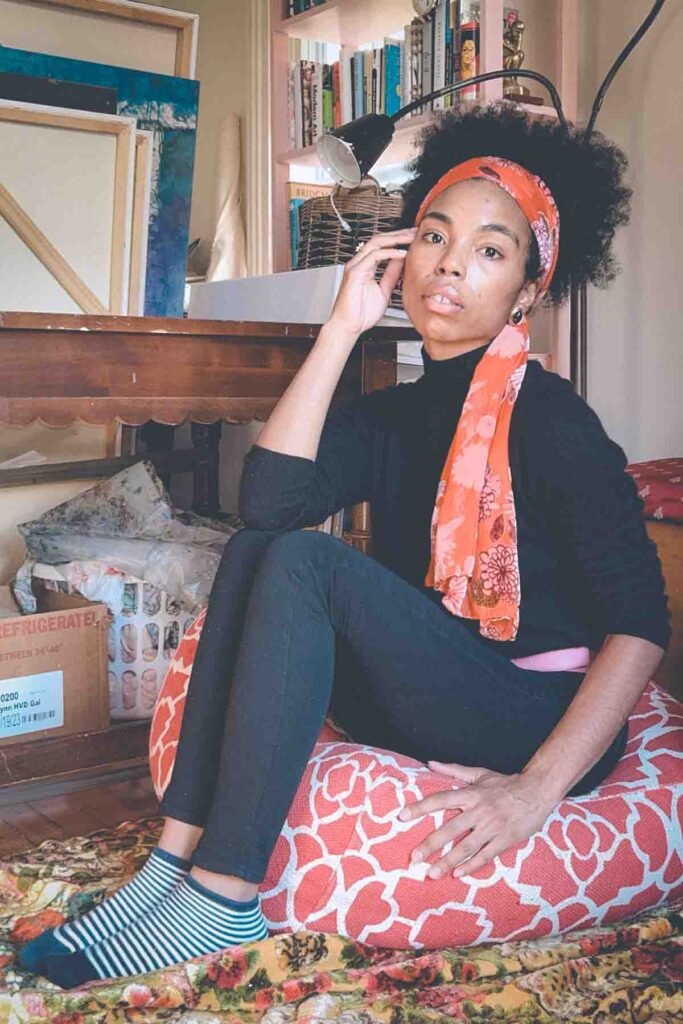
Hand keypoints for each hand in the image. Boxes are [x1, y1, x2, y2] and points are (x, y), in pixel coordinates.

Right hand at [328, 228, 416, 336]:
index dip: (398, 240)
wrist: (348, 327)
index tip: (413, 238)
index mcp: (365, 267)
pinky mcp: (355, 272)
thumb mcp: (384, 291)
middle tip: (414, 231)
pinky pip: (374, 256)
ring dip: (395, 239)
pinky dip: (389, 253)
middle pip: (379, 239)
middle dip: (398, 234)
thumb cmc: (361, 314)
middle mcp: (359, 263)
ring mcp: (355, 266)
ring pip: (376, 243)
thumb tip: (401, 262)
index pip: (382, 246)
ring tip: (410, 238)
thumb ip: (391, 275)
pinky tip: (401, 253)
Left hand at [398, 761, 555, 878]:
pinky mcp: (504, 840)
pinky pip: (485, 856)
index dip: (420, 807)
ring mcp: (492, 828)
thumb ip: (453, 770)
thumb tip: (430, 763)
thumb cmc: (506, 783)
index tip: (402, 816)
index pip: (440, 800)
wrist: (538, 791)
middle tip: (413, 858)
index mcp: (471, 794)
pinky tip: (457, 875)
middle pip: (450, 830)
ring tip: (431, 874)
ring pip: (465, 848)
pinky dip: (471, 866)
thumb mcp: (479, 774)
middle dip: (430, 845)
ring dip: (447, 862)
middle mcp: (479, 811)